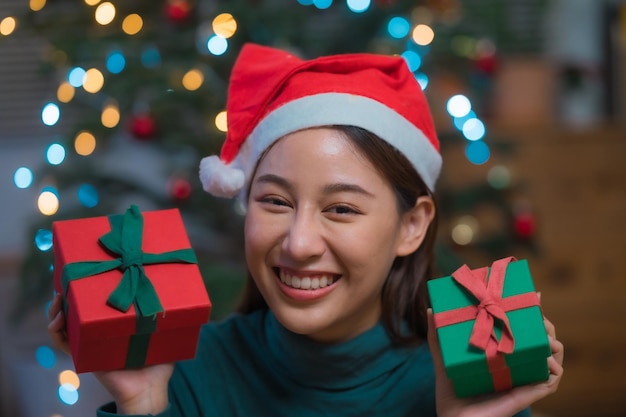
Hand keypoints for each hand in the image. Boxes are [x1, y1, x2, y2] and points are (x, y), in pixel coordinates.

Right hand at [48, 293, 174, 414]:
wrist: (149, 390)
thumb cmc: (159, 364)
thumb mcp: (163, 333)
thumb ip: (167, 315)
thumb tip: (178, 291)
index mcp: (114, 323)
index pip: (96, 302)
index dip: (87, 288)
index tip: (87, 274)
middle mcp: (99, 331)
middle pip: (76, 309)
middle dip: (68, 294)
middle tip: (67, 283)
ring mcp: (90, 342)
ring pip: (65, 324)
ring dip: (57, 310)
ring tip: (58, 300)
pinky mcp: (84, 356)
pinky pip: (65, 344)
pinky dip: (57, 333)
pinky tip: (58, 323)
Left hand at [427, 307, 563, 416]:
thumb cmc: (451, 392)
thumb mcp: (445, 358)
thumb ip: (437, 336)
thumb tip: (430, 310)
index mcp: (502, 355)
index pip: (522, 331)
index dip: (531, 313)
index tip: (534, 294)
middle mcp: (517, 366)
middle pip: (541, 341)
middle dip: (544, 324)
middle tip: (537, 313)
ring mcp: (524, 380)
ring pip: (553, 358)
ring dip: (553, 343)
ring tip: (545, 333)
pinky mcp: (528, 394)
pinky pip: (551, 381)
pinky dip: (554, 369)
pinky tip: (547, 358)